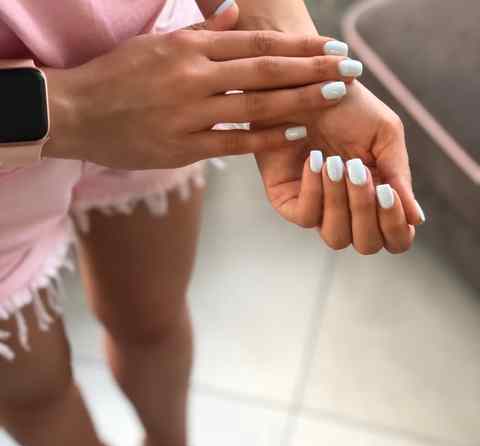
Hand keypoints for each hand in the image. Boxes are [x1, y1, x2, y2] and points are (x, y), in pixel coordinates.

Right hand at [44, 17, 355, 169]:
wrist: (76, 112)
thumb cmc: (116, 76)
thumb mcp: (156, 42)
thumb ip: (202, 31)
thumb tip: (235, 12)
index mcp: (189, 47)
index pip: (256, 43)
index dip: (298, 46)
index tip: (330, 47)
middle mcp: (194, 76)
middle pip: (266, 69)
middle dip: (313, 68)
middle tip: (350, 68)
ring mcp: (190, 113)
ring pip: (256, 104)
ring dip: (300, 99)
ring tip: (336, 95)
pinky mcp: (183, 148)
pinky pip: (234, 142)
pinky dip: (267, 138)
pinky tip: (297, 133)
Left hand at [255, 81, 423, 254]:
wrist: (306, 85)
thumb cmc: (348, 108)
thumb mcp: (384, 135)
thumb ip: (398, 175)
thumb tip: (417, 219)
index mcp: (376, 198)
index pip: (393, 238)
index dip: (395, 226)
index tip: (387, 192)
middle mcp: (348, 210)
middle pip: (366, 244)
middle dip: (366, 210)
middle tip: (359, 172)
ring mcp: (318, 209)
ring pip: (336, 237)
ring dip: (341, 202)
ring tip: (336, 163)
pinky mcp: (288, 202)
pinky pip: (306, 217)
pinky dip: (315, 190)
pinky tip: (315, 161)